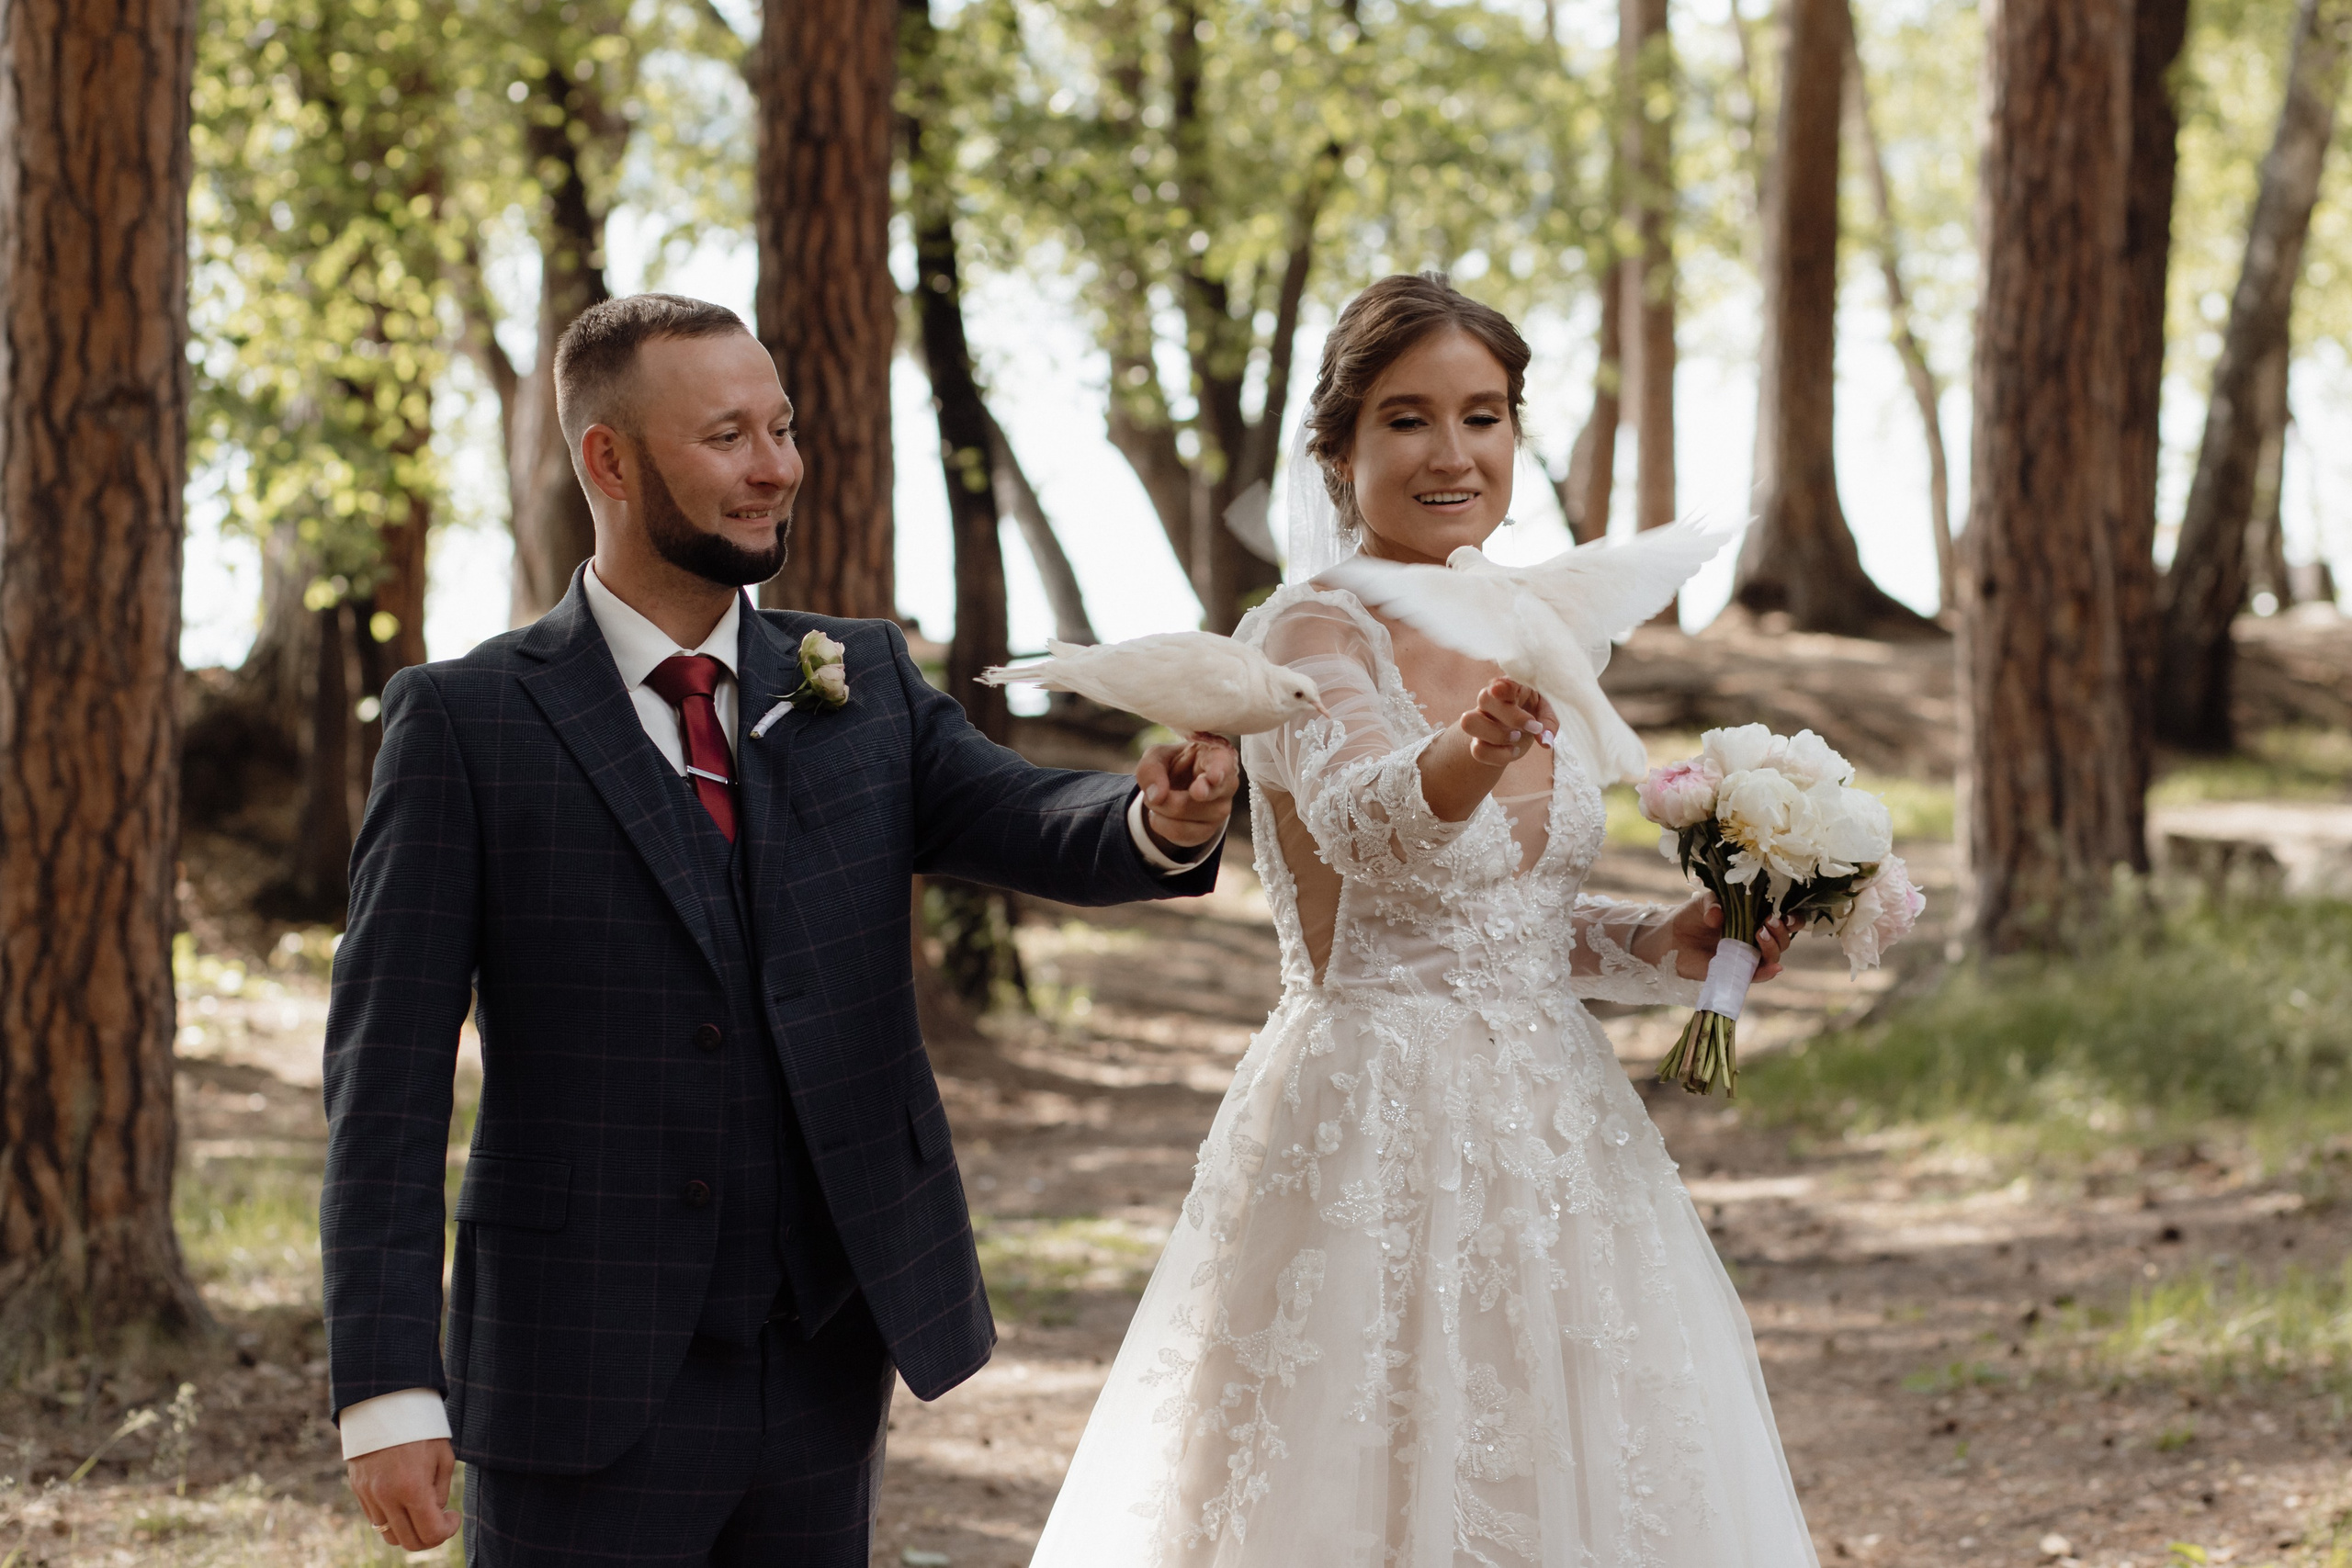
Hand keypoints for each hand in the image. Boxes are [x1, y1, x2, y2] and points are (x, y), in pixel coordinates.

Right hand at [347, 1437, 459, 1551]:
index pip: (430, 1533)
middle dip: (429, 1537)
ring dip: (408, 1530)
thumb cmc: (421, 1429)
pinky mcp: (358, 1490)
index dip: (447, 1531)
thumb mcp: (443, 1457)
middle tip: (440, 1521)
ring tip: (421, 1510)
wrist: (384, 1405)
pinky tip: (403, 1500)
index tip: (453, 1516)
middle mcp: (387, 1497)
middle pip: (408, 1542)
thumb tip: (434, 1514)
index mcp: (412, 1488)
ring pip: (389, 1534)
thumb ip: (440, 1492)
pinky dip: (392, 1518)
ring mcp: (369, 1495)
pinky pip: (375, 1519)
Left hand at [1136, 735, 1238, 851]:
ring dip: (1160, 807)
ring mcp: (1221, 810)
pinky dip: (1160, 823)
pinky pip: (1177, 831)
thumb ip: (1151, 769)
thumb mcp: (1156, 758)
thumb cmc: (1172, 766)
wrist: (1176, 790)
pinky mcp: (1209, 831)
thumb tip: (1156, 796)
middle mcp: (1226, 784)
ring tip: (1161, 796)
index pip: (1223, 764)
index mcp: (1217, 757)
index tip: (1213, 777)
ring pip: (1182, 813)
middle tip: (1176, 796)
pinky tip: (1162, 813)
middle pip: (1202, 793)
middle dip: (1184, 797)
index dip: (1219, 771)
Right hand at [1458, 679, 1555, 769]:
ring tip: (1516, 739)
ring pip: (1468, 722)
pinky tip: (1512, 751)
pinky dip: (1497, 756)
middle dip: (1511, 716)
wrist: (1518, 733)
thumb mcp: (1547, 713)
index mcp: (1509, 686)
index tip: (1503, 690)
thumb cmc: (1533, 714)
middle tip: (1534, 727)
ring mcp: (1479, 720)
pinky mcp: (1477, 741)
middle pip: (1484, 698)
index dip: (1502, 686)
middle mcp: (1490, 700)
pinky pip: (1477, 750)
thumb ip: (1549, 723)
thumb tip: (1545, 741)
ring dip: (1496, 735)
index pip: (1502, 681)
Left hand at [1662, 895, 1796, 983]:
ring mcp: (1746, 957)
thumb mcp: (1703, 902)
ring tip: (1758, 933)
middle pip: (1783, 941)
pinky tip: (1774, 967)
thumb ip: (1713, 903)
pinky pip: (1756, 976)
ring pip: (1773, 958)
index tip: (1786, 913)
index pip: (1785, 921)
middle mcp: (1755, 940)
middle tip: (1768, 921)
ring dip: (1773, 947)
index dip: (1793, 919)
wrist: (1668, 937)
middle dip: (1781, 931)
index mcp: (1755, 920)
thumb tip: (1719, 916)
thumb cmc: (1691, 916)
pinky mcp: (1734, 973)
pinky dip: (1767, 973)